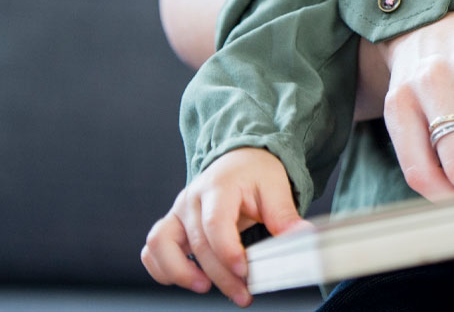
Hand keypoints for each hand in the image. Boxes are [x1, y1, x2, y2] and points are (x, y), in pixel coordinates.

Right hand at [141, 147, 307, 305]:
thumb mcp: (276, 187)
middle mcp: (191, 199)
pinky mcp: (170, 225)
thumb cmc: (255, 173)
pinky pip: (152, 250)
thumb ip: (284, 215)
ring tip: (206, 288)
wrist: (239, 160)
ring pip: (160, 245)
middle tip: (243, 294)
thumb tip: (302, 237)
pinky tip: (190, 280)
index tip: (244, 271)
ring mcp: (177, 212)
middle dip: (219, 275)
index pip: (216, 223)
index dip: (227, 251)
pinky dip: (162, 269)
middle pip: (198, 244)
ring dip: (180, 273)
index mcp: (218, 187)